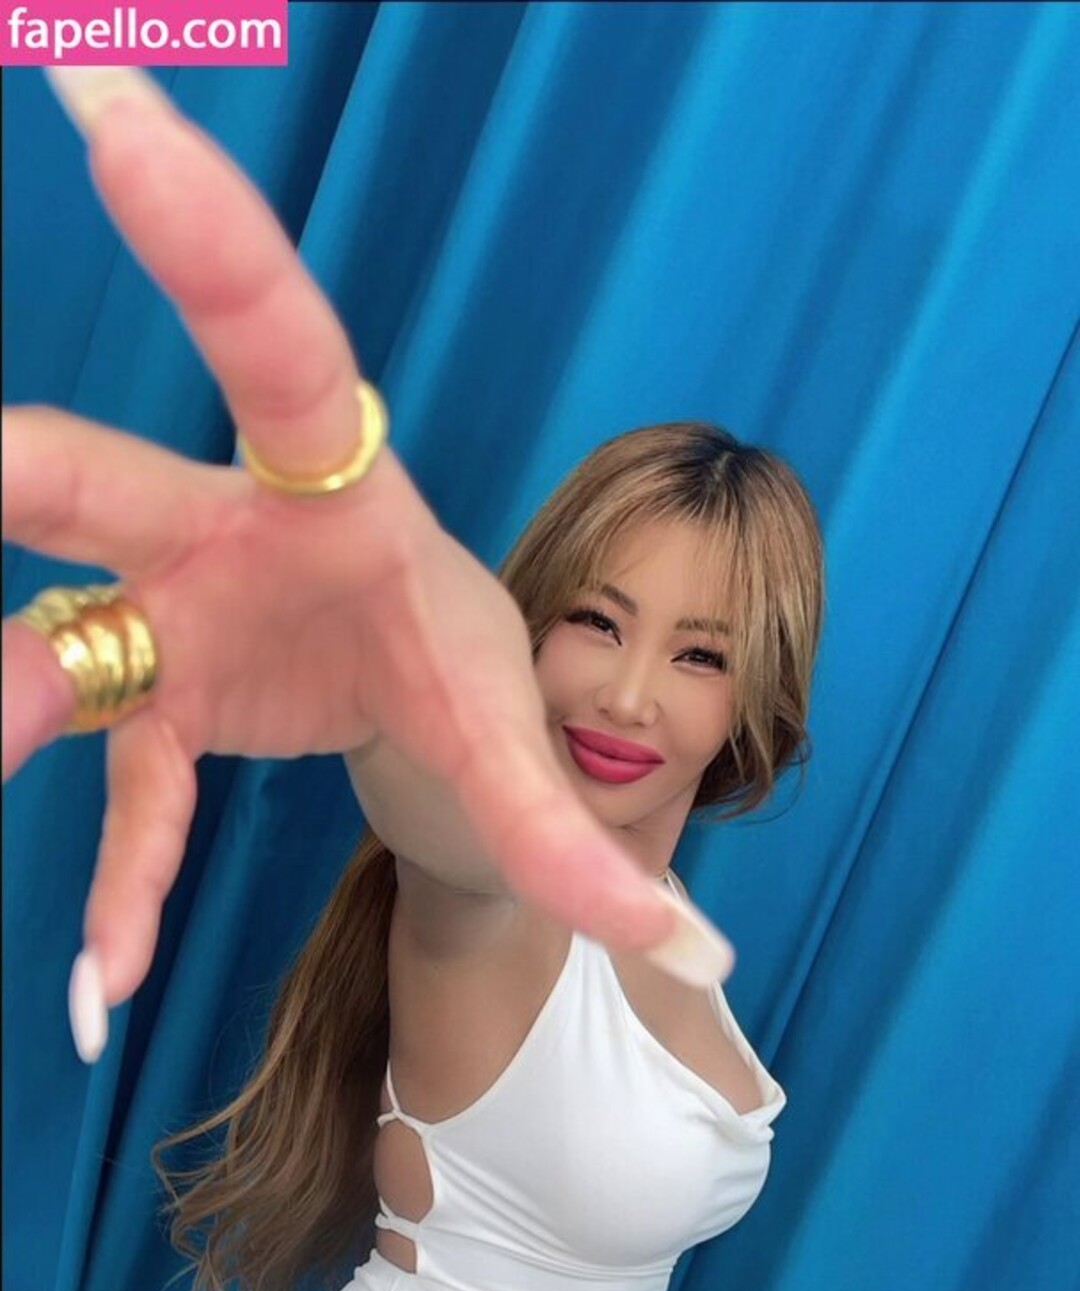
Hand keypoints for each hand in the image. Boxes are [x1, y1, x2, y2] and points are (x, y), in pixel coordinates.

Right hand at [2, 68, 727, 1017]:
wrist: (416, 709)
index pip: (277, 346)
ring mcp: (169, 621)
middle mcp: (221, 529)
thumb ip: (579, 841)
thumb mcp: (520, 738)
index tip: (110, 118)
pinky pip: (122, 802)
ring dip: (7, 708)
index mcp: (337, 490)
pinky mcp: (155, 712)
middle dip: (18, 467)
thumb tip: (699, 948)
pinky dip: (116, 895)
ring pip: (57, 645)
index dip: (204, 243)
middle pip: (95, 479)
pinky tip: (99, 992)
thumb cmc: (462, 664)